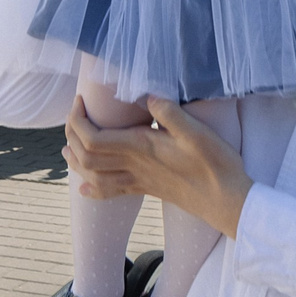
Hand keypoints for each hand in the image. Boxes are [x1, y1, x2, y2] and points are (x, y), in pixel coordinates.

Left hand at [64, 98, 251, 239]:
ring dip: (76, 162)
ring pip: (94, 176)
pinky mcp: (147, 189)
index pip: (93, 138)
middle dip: (71, 137)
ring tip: (68, 147)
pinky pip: (111, 192)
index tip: (80, 101)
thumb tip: (146, 95)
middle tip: (74, 115)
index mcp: (141, 148)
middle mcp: (134, 167)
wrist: (227, 201)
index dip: (77, 121)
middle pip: (87, 157)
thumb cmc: (215, 164)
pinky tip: (84, 189)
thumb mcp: (196, 132)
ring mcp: (139, 181)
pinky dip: (92, 189)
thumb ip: (169, 113)